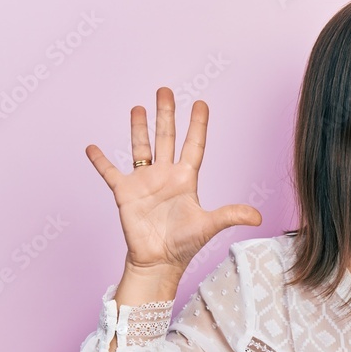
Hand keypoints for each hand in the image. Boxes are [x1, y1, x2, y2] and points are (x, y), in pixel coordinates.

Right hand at [86, 87, 261, 276]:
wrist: (159, 261)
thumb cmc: (184, 245)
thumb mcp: (209, 226)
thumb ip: (231, 215)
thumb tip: (259, 217)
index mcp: (186, 179)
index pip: (193, 145)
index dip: (197, 124)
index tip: (200, 103)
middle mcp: (165, 175)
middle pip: (166, 138)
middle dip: (166, 114)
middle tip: (165, 90)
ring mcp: (144, 182)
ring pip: (141, 147)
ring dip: (138, 128)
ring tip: (138, 107)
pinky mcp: (124, 193)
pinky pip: (110, 172)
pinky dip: (100, 160)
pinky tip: (91, 147)